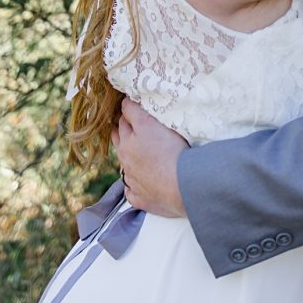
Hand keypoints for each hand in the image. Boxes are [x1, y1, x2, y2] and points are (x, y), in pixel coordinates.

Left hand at [112, 97, 188, 216]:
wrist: (182, 185)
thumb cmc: (169, 150)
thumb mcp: (150, 123)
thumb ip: (134, 112)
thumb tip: (124, 103)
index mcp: (126, 143)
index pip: (123, 123)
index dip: (127, 115)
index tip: (130, 110)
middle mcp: (126, 162)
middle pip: (119, 144)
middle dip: (121, 135)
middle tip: (126, 128)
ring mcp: (132, 183)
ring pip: (125, 169)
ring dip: (128, 161)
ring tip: (136, 156)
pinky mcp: (141, 200)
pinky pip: (132, 193)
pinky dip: (134, 188)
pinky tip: (139, 185)